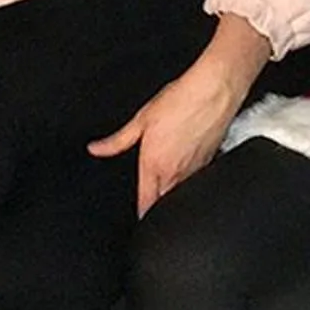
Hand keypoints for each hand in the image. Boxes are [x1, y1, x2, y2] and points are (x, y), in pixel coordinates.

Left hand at [88, 15, 267, 214]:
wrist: (213, 91)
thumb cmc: (180, 102)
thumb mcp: (141, 119)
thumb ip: (116, 141)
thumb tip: (96, 149)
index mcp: (154, 166)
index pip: (145, 207)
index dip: (139, 216)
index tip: (136, 218)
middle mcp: (175, 174)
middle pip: (163, 207)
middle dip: (155, 208)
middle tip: (148, 201)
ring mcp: (194, 172)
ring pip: (179, 197)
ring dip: (171, 196)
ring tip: (165, 185)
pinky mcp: (209, 164)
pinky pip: (195, 184)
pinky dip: (187, 183)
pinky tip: (184, 169)